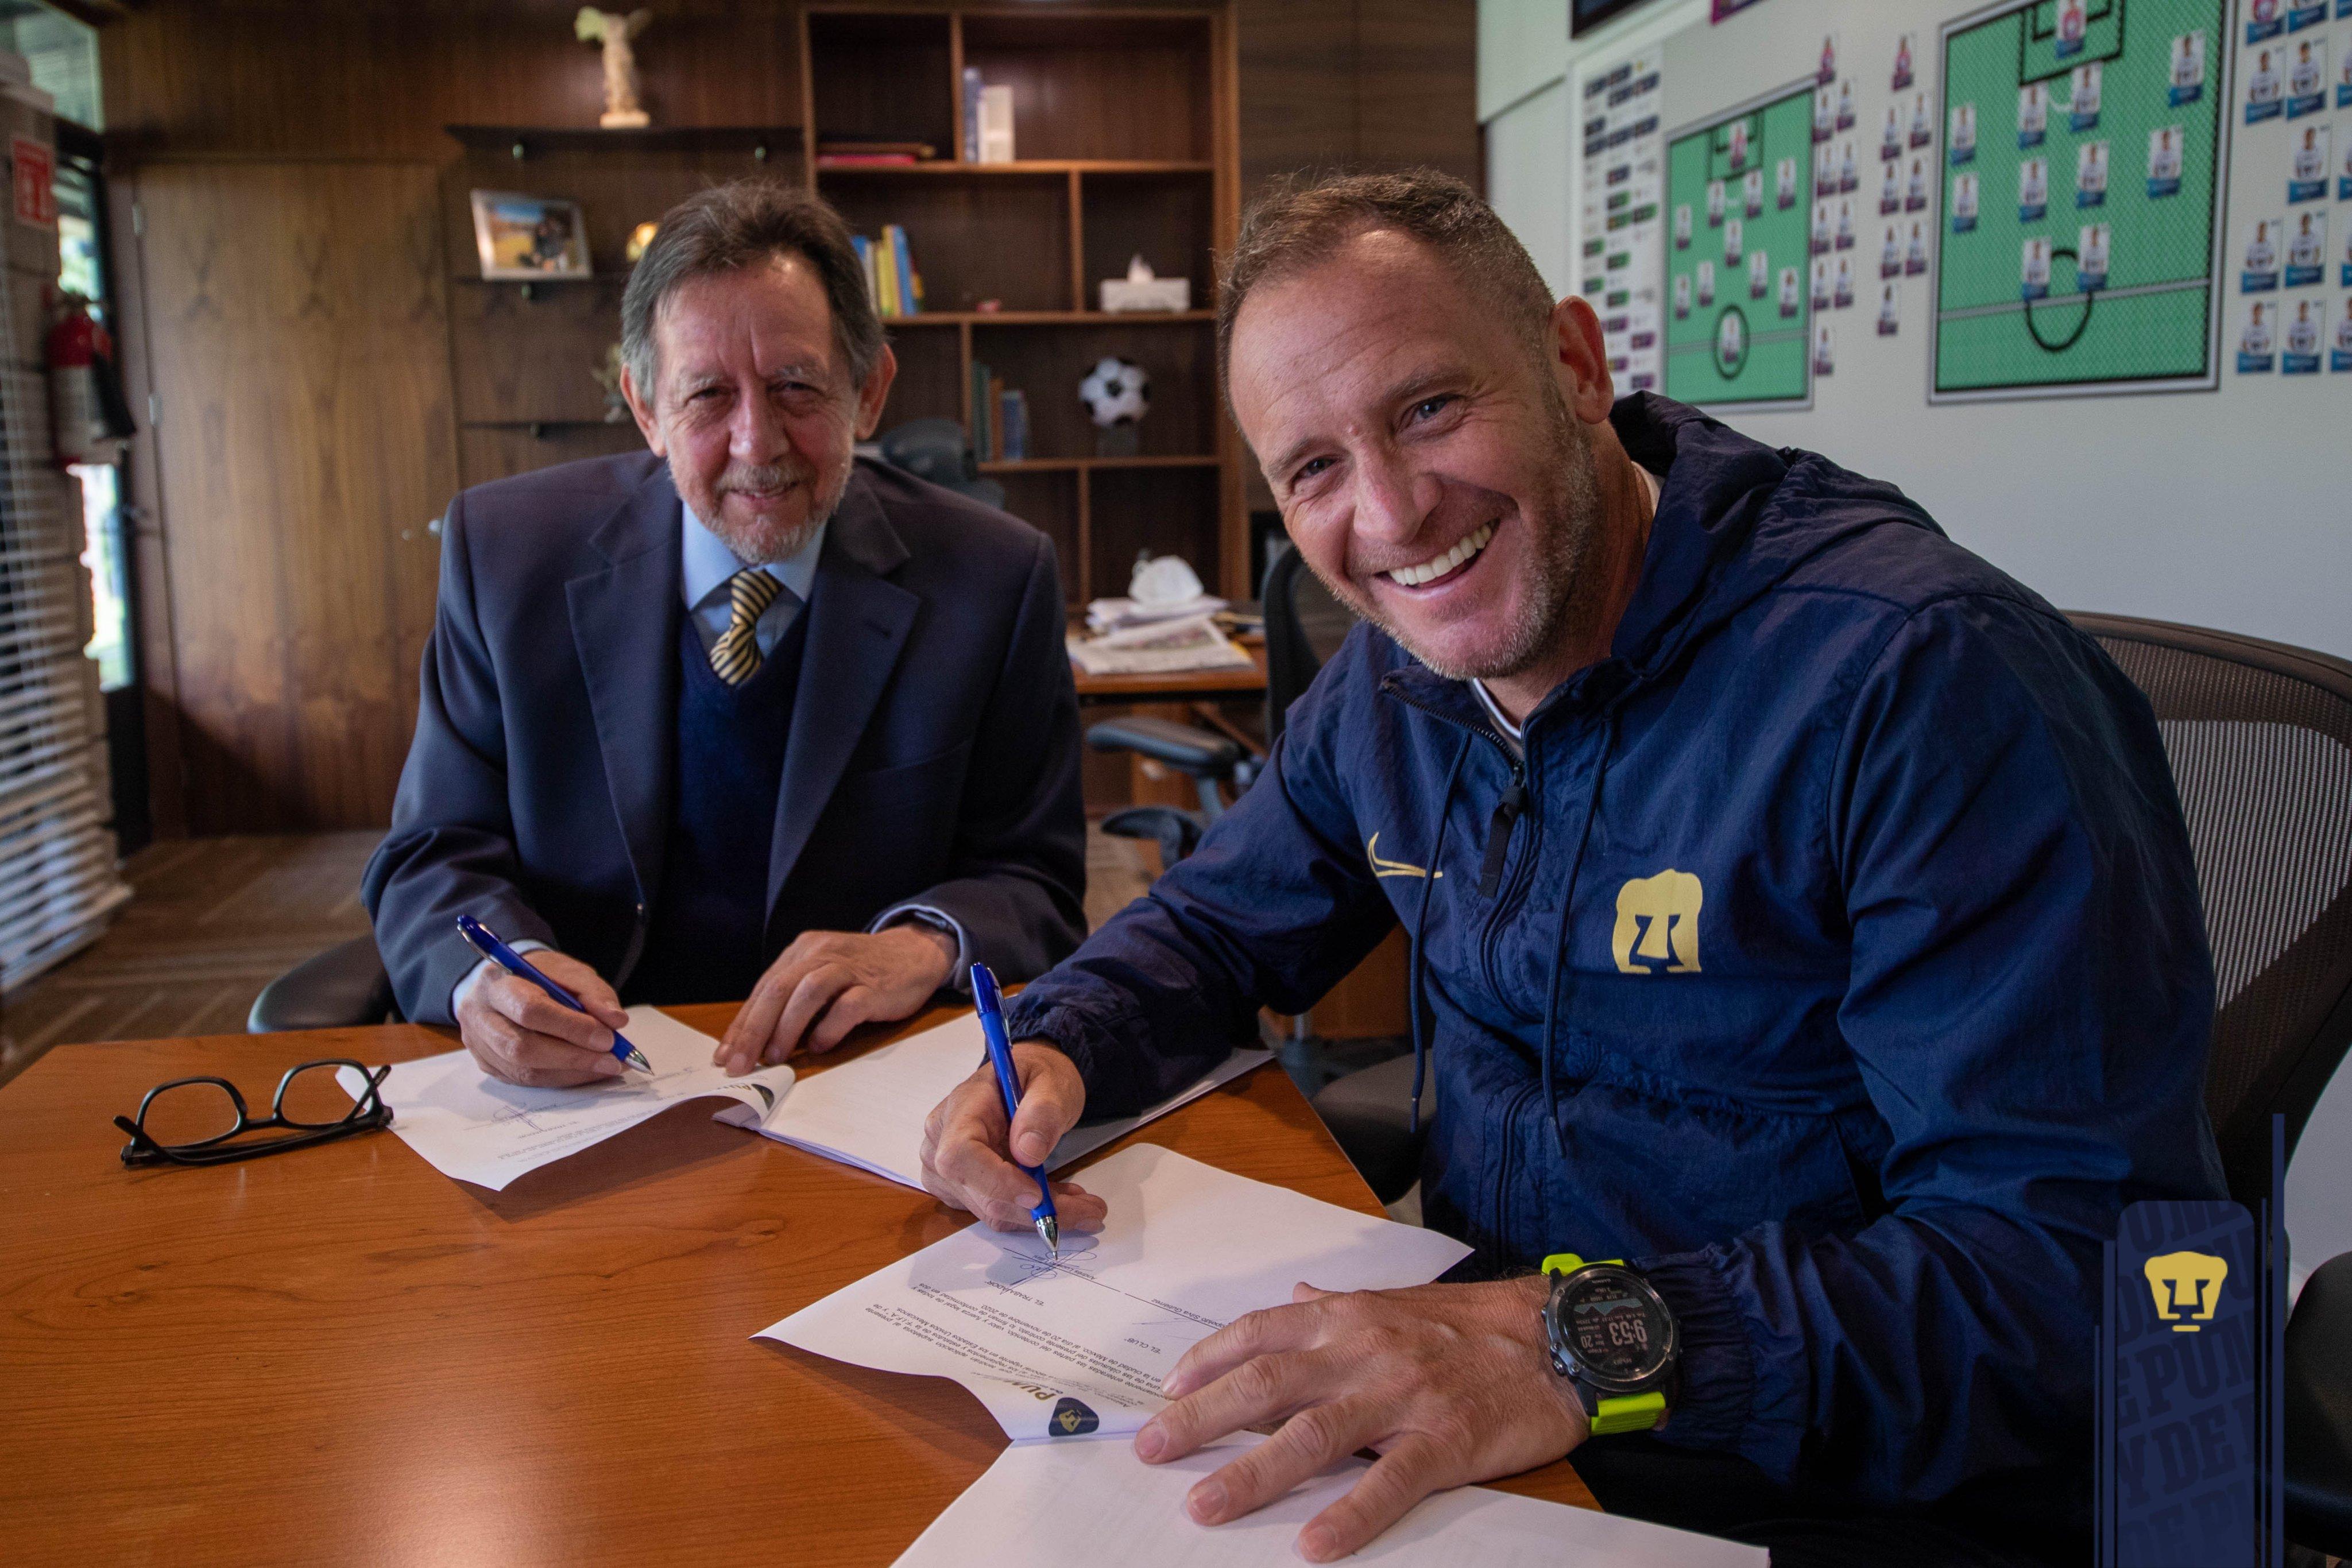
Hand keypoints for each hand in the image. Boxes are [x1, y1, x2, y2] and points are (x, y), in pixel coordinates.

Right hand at [456, 950, 630, 1087]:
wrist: (507, 984)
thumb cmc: (540, 976)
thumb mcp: (568, 971)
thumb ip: (593, 992)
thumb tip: (616, 1020)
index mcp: (496, 982)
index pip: (530, 1010)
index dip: (571, 1027)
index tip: (607, 1037)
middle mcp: (479, 1016)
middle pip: (522, 1048)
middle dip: (573, 1056)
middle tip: (612, 1060)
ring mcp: (479, 1045)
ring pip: (524, 1071)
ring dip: (572, 1072)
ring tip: (607, 1067)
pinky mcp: (488, 1065)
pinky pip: (526, 1081)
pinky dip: (562, 1078)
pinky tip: (587, 1071)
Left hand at [716, 924, 957, 1071]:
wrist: (915, 951)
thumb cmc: (863, 971)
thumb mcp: (823, 974)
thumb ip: (794, 999)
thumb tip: (757, 1041)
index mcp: (803, 951)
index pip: (764, 988)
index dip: (742, 1024)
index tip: (725, 1055)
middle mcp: (821, 953)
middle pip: (778, 989)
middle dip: (754, 1030)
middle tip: (739, 1064)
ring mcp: (849, 968)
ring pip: (807, 993)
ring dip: (786, 1027)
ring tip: (775, 1057)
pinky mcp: (874, 986)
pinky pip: (847, 1006)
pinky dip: (828, 1028)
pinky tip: (819, 1046)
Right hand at [916, 1040, 1107, 1235]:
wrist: (1027, 1081)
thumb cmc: (1036, 1076)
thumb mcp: (1052, 1082)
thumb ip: (1042, 1111)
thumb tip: (1028, 1153)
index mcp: (960, 1106)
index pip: (960, 1154)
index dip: (995, 1181)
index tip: (1038, 1195)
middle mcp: (940, 1140)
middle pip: (978, 1192)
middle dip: (1033, 1210)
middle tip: (1088, 1210)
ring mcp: (944, 1168)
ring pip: (990, 1210)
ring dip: (1038, 1215)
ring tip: (1082, 1204)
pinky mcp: (959, 1188)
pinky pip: (994, 1211)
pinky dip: (1029, 1213)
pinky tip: (1057, 1196)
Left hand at [1133, 1277, 1589, 1562]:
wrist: (1558, 1338)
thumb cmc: (1473, 1325)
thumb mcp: (1397, 1303)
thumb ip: (1338, 1306)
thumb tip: (1293, 1297)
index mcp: (1350, 1317)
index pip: (1261, 1331)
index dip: (1209, 1360)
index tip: (1168, 1390)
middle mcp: (1365, 1351)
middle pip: (1267, 1382)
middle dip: (1202, 1417)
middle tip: (1150, 1449)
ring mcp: (1403, 1397)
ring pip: (1314, 1435)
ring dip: (1252, 1472)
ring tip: (1204, 1505)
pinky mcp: (1446, 1442)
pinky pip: (1389, 1483)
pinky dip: (1349, 1515)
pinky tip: (1313, 1546)